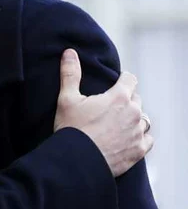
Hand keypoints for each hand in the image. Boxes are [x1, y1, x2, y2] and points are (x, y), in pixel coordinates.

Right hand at [55, 49, 152, 176]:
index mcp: (119, 97)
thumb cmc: (71, 129)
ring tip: (118, 123)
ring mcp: (138, 132)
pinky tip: (127, 138)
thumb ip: (70, 74)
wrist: (77, 161)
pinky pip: (147, 139)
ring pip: (143, 119)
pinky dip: (139, 137)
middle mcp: (134, 113)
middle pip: (136, 99)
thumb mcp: (66, 99)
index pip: (130, 79)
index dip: (122, 80)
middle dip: (126, 100)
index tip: (115, 83)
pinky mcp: (139, 150)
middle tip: (109, 107)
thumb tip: (69, 52)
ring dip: (133, 119)